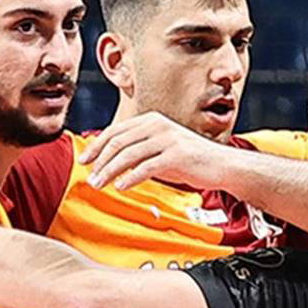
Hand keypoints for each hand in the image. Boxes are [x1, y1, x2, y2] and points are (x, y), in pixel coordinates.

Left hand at [79, 112, 240, 190]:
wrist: (222, 165)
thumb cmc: (189, 160)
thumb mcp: (161, 149)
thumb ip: (139, 150)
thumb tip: (109, 161)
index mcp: (152, 120)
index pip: (116, 131)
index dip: (97, 145)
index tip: (85, 160)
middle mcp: (158, 126)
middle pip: (119, 142)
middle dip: (100, 161)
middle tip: (90, 177)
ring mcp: (168, 140)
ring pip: (129, 155)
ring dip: (110, 171)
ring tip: (99, 184)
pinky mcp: (177, 156)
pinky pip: (146, 167)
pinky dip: (130, 178)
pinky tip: (121, 187)